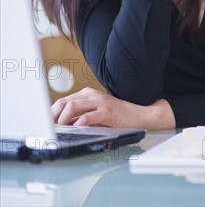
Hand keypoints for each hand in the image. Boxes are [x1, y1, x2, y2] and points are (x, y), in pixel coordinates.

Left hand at [51, 87, 175, 128]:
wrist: (138, 115)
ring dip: (63, 120)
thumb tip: (60, 125)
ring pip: (73, 106)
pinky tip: (76, 131)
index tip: (45, 124)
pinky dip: (78, 125)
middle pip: (64, 102)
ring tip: (62, 130)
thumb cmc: (116, 116)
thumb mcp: (95, 112)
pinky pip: (87, 117)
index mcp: (87, 94)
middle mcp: (92, 95)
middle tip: (49, 129)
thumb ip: (79, 115)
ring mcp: (99, 102)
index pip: (63, 101)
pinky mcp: (107, 111)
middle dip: (53, 116)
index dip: (51, 113)